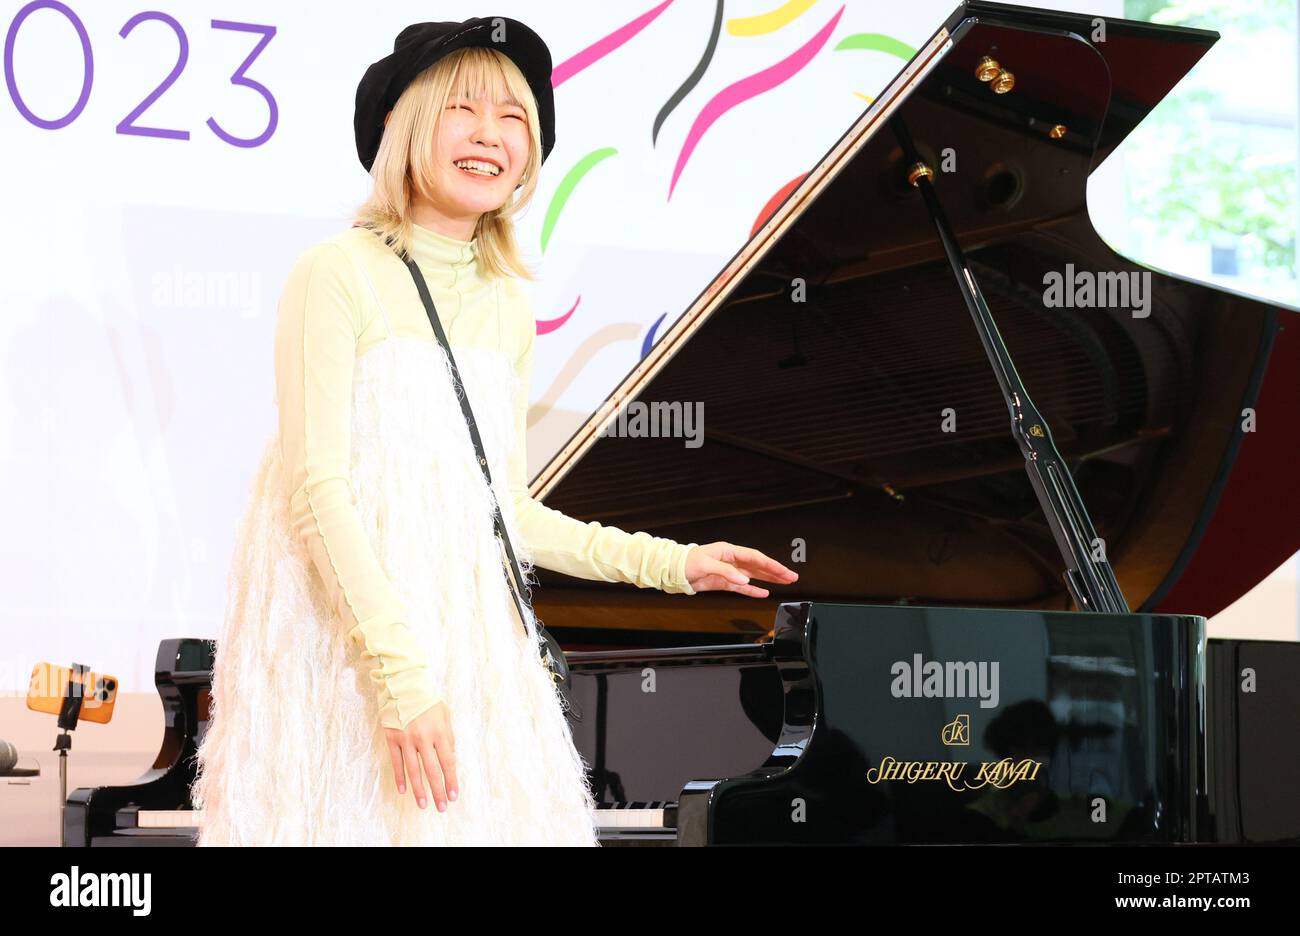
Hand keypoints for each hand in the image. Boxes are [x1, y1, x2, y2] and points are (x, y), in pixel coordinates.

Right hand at [384, 701, 457, 810]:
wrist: (404, 686)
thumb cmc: (428, 701)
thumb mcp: (445, 716)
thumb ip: (448, 738)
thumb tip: (450, 760)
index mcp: (440, 732)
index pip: (448, 762)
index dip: (451, 780)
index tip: (454, 796)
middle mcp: (424, 737)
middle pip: (432, 770)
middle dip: (438, 791)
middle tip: (441, 807)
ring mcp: (407, 739)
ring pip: (414, 770)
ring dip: (419, 790)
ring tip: (423, 805)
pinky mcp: (392, 738)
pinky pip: (397, 762)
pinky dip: (400, 777)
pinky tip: (404, 790)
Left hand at [683, 542, 798, 596]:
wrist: (671, 571)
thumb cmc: (685, 562)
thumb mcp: (705, 565)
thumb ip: (726, 572)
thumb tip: (744, 579)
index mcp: (728, 552)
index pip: (755, 557)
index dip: (771, 565)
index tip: (783, 571)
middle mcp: (730, 560)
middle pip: (758, 565)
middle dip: (775, 571)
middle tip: (791, 577)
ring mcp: (728, 572)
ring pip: (753, 575)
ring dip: (768, 579)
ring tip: (784, 582)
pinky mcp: (723, 583)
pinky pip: (742, 587)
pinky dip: (753, 590)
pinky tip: (763, 592)